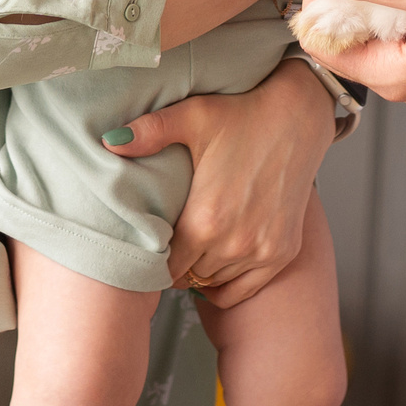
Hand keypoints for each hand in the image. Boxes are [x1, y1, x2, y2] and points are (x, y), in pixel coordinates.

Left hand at [108, 60, 334, 304]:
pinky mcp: (282, 252)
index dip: (152, 256)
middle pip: (186, 277)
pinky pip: (242, 290)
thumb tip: (108, 142)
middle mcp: (233, 244)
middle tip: (169, 241)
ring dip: (200, 270)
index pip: (163, 266)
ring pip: (212, 284)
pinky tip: (217, 259)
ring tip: (192, 246)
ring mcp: (261, 252)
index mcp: (204, 221)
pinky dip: (226, 282)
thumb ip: (148, 133)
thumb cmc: (243, 114)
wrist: (298, 115)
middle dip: (175, 262)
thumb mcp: (192, 116)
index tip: (149, 241)